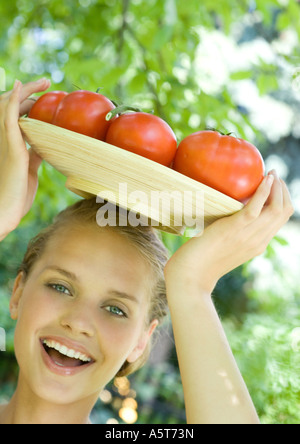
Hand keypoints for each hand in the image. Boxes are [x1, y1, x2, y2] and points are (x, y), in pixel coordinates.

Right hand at [0, 78, 50, 238]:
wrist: (6, 211)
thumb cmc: (17, 194)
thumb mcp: (30, 170)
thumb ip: (36, 155)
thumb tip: (45, 146)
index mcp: (12, 143)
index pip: (19, 116)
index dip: (29, 103)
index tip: (46, 96)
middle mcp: (6, 139)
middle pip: (15, 108)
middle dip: (30, 93)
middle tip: (46, 83)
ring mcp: (6, 142)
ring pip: (10, 108)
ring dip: (26, 92)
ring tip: (42, 83)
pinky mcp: (12, 147)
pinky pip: (9, 119)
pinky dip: (14, 101)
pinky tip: (20, 88)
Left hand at [164, 172, 293, 294]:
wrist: (191, 275)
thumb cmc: (200, 260)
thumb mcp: (223, 246)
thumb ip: (232, 233)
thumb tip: (227, 213)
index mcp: (258, 245)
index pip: (280, 220)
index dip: (282, 200)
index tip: (275, 185)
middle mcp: (258, 241)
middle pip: (284, 212)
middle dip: (283, 190)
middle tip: (275, 176)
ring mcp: (249, 235)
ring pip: (277, 209)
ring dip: (278, 187)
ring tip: (271, 174)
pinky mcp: (235, 228)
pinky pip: (257, 207)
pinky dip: (265, 190)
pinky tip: (266, 178)